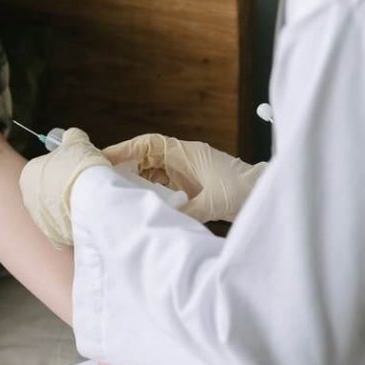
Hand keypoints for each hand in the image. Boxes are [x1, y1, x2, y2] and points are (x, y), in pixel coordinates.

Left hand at [19, 128, 110, 247]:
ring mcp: (40, 221)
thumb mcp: (77, 142)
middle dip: (63, 188)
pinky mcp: (54, 237)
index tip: (76, 168)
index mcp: (27, 175)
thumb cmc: (80, 167)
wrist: (91, 199)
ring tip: (88, 202)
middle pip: (48, 191)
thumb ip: (71, 137)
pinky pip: (65, 227)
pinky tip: (87, 217)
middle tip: (83, 185)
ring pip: (55, 211)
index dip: (62, 167)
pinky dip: (74, 223)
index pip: (43, 168)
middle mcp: (28, 199)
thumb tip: (71, 136)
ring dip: (68, 207)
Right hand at [102, 134, 265, 221]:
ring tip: (115, 192)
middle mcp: (181, 158)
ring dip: (134, 180)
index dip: (124, 150)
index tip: (103, 158)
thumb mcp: (211, 203)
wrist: (262, 193)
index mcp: (185, 153)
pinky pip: (161, 183)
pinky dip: (148, 190)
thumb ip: (184, 211)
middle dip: (123, 165)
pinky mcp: (188, 184)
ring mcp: (184, 170)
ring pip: (150, 170)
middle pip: (144, 156)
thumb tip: (160, 220)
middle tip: (101, 178)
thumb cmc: (241, 190)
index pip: (147, 145)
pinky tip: (138, 201)